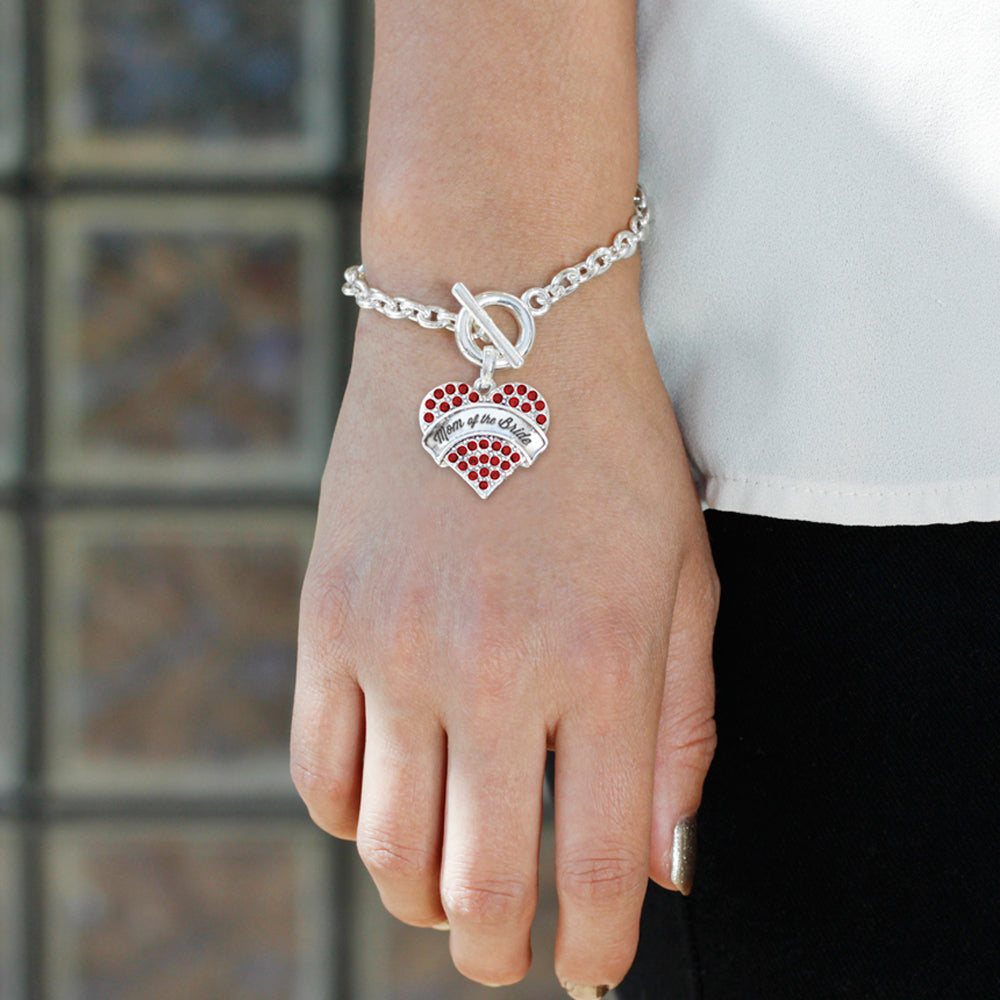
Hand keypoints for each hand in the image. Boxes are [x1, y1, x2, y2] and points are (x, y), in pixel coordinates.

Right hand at [291, 306, 717, 990]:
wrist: (491, 320)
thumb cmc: (605, 442)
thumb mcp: (681, 574)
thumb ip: (682, 725)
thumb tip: (666, 863)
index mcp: (602, 660)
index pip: (597, 865)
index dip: (594, 946)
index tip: (590, 971)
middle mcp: (491, 668)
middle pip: (478, 883)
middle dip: (498, 945)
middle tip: (508, 946)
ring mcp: (394, 644)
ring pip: (386, 847)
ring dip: (421, 897)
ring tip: (448, 892)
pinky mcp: (327, 616)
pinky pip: (318, 769)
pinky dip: (352, 820)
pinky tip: (389, 807)